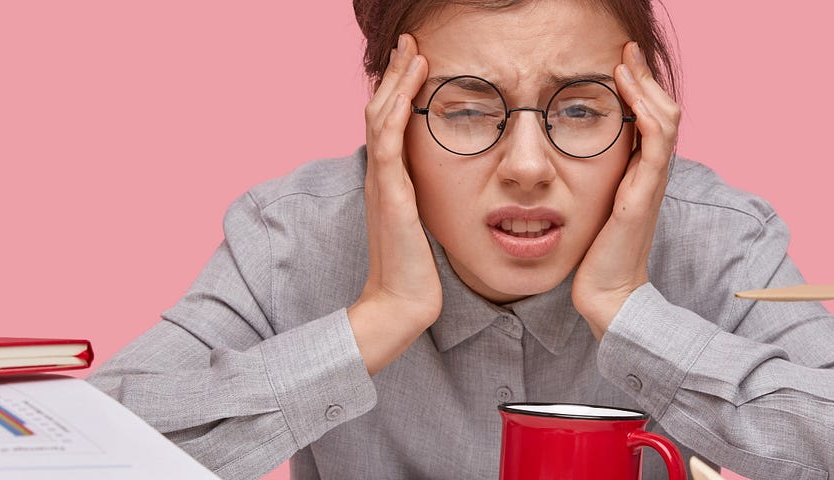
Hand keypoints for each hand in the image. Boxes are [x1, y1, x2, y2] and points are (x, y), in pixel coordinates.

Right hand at [348, 34, 438, 374]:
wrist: (401, 305)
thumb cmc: (418, 274)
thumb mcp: (425, 229)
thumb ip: (431, 206)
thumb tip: (452, 195)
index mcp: (390, 183)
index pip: (390, 125)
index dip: (400, 93)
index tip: (416, 65)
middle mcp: (381, 177)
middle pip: (381, 110)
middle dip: (396, 75)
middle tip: (409, 43)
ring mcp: (382, 183)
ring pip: (381, 115)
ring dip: (397, 79)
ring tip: (412, 50)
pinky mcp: (390, 193)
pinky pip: (389, 136)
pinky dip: (399, 103)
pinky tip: (414, 80)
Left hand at [572, 42, 680, 339]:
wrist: (607, 294)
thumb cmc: (595, 256)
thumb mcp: (592, 207)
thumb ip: (589, 182)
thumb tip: (563, 158)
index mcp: (641, 174)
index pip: (651, 118)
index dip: (639, 88)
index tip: (620, 62)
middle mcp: (651, 175)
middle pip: (664, 111)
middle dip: (645, 77)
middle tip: (626, 50)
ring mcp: (650, 184)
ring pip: (664, 121)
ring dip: (645, 88)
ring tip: (626, 62)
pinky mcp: (642, 196)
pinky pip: (655, 147)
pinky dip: (644, 116)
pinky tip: (630, 98)